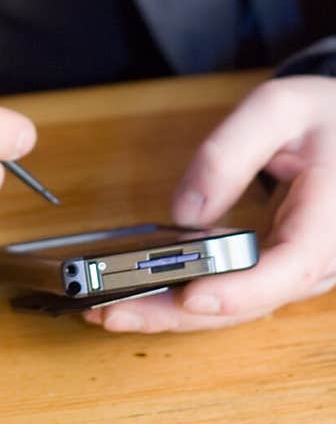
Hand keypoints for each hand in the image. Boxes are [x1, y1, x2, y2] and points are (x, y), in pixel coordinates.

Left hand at [84, 75, 335, 333]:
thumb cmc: (324, 115)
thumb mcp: (279, 110)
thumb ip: (229, 154)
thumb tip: (183, 213)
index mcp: (332, 216)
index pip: (292, 265)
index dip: (241, 288)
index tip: (192, 296)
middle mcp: (323, 257)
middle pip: (251, 301)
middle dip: (178, 312)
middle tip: (113, 310)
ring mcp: (302, 270)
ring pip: (239, 307)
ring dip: (173, 313)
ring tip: (108, 309)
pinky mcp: (281, 272)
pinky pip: (236, 295)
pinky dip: (187, 300)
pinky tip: (140, 297)